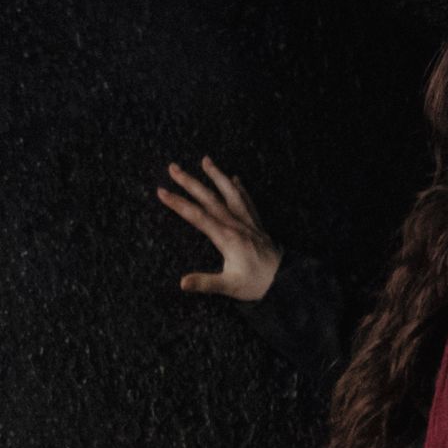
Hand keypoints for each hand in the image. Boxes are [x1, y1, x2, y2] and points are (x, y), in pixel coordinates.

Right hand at [156, 157, 281, 300]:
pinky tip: (235, 179)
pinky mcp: (257, 225)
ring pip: (230, 193)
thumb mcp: (229, 286)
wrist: (286, 281)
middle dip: (190, 182)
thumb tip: (182, 283)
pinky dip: (240, 189)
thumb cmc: (257, 284)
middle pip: (210, 198)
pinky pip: (247, 201)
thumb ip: (205, 283)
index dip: (178, 203)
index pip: (197, 216)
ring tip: (206, 160)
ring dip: (217, 176)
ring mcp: (248, 222)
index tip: (161, 191)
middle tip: (173, 167)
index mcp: (226, 238)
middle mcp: (236, 225)